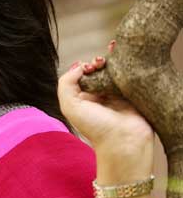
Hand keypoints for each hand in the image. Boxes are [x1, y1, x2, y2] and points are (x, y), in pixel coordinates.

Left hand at [57, 42, 153, 182]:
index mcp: (82, 98)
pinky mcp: (132, 93)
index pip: (81, 75)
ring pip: (112, 71)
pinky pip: (128, 75)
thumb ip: (66, 83)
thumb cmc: (95, 127)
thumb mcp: (69, 106)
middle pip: (97, 71)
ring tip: (108, 59)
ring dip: (110, 61)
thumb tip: (78, 66)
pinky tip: (121, 55)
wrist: (124, 141)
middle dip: (96, 62)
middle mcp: (99, 95)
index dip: (83, 67)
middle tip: (99, 63)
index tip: (88, 67)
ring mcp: (116, 94)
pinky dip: (125, 65)